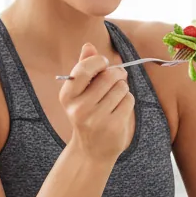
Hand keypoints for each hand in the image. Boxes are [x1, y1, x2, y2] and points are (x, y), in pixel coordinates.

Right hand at [59, 43, 134, 162]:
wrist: (91, 151)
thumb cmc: (87, 114)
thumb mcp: (80, 92)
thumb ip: (84, 68)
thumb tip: (88, 45)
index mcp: (67, 96)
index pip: (84, 69)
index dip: (99, 62)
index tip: (104, 64)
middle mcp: (79, 108)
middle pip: (108, 76)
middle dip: (117, 74)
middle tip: (118, 77)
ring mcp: (96, 119)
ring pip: (121, 88)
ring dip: (123, 88)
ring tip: (116, 96)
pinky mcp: (113, 126)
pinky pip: (129, 101)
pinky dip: (128, 101)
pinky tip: (120, 108)